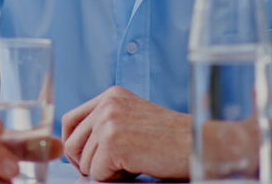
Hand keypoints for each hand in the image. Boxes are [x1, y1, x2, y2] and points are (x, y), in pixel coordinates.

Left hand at [61, 86, 190, 180]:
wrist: (201, 144)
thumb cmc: (172, 139)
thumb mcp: (134, 119)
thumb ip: (106, 123)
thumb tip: (75, 148)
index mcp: (110, 95)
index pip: (70, 120)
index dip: (74, 145)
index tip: (86, 159)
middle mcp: (107, 104)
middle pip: (72, 144)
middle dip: (87, 163)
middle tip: (113, 169)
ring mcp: (109, 122)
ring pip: (84, 162)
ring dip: (105, 172)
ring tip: (132, 164)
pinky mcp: (113, 142)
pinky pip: (96, 173)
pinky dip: (114, 179)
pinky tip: (136, 169)